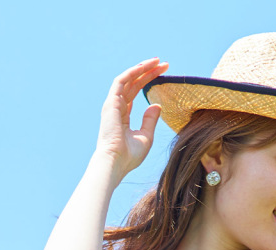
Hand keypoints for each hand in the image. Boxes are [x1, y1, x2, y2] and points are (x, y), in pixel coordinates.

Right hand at [95, 57, 168, 184]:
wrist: (116, 163)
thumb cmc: (129, 156)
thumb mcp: (146, 137)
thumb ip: (150, 120)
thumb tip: (157, 105)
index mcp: (122, 116)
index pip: (135, 92)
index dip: (148, 81)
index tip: (163, 73)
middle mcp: (116, 107)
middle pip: (133, 83)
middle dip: (148, 72)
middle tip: (164, 64)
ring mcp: (112, 104)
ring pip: (128, 79)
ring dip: (142, 68)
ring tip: (158, 61)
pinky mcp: (111, 102)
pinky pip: (122, 81)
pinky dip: (133, 72)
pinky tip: (145, 66)